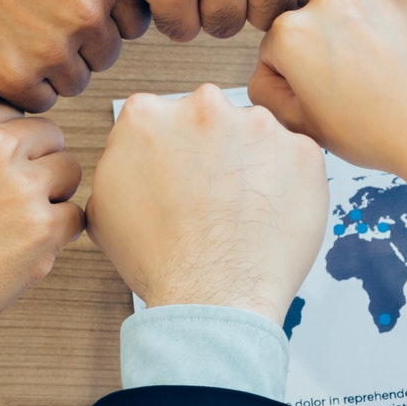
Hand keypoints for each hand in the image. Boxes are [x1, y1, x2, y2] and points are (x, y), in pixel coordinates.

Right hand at [0, 0, 149, 108]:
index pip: (132, 23)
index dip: (100, 18)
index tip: (68, 6)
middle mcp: (88, 12)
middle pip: (104, 55)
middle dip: (76, 44)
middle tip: (34, 19)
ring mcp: (52, 48)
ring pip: (74, 82)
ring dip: (49, 67)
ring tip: (14, 32)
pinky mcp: (14, 77)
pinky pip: (39, 101)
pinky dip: (21, 84)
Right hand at [0, 97, 83, 405]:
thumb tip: (2, 119)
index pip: (17, 111)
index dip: (11, 141)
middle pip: (51, 136)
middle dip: (37, 164)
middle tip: (6, 199)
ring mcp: (22, 187)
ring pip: (70, 172)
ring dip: (51, 195)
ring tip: (11, 222)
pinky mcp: (43, 228)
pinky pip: (75, 216)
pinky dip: (56, 233)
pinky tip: (19, 245)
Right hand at [86, 85, 326, 321]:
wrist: (211, 297)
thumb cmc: (161, 261)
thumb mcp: (104, 206)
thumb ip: (120, 161)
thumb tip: (133, 153)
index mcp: (148, 115)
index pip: (163, 116)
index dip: (173, 150)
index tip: (180, 173)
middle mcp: (203, 108)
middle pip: (211, 118)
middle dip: (214, 150)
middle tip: (213, 196)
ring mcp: (258, 126)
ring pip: (256, 136)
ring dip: (252, 163)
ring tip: (242, 212)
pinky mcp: (302, 151)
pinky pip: (296, 160)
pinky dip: (288, 183)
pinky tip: (269, 215)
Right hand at [250, 0, 406, 180]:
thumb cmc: (372, 133)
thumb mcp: (299, 125)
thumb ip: (266, 91)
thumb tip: (267, 68)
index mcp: (289, 33)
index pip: (275, 49)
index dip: (294, 78)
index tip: (320, 97)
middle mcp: (325, 1)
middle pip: (312, 25)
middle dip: (323, 50)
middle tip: (351, 89)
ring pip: (349, 13)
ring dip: (357, 35)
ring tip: (379, 76)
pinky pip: (386, 6)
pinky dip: (391, 27)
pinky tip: (401, 60)